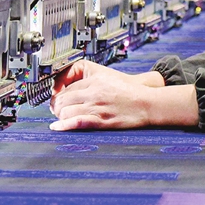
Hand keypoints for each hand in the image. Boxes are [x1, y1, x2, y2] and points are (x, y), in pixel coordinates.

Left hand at [49, 64, 198, 130]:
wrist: (147, 103)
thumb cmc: (129, 91)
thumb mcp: (108, 78)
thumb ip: (90, 80)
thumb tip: (69, 89)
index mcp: (95, 80)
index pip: (66, 87)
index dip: (58, 95)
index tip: (57, 100)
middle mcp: (94, 92)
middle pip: (63, 99)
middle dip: (57, 106)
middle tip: (57, 110)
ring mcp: (97, 107)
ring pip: (66, 111)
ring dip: (60, 116)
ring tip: (62, 119)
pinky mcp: (102, 120)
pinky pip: (77, 122)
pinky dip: (64, 126)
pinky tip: (57, 127)